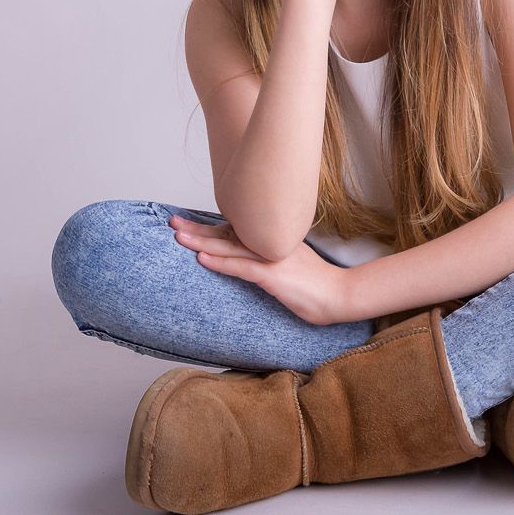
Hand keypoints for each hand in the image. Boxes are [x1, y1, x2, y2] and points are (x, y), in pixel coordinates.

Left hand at [168, 213, 353, 325]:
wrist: (340, 294)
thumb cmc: (316, 284)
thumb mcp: (290, 265)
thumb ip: (270, 259)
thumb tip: (252, 261)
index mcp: (272, 240)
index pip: (235, 230)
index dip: (210, 226)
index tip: (189, 222)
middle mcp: (269, 242)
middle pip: (227, 233)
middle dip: (198, 228)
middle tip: (173, 220)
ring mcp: (270, 257)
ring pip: (229, 246)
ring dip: (201, 241)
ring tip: (178, 236)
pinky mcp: (273, 275)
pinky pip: (241, 267)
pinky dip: (220, 262)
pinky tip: (202, 259)